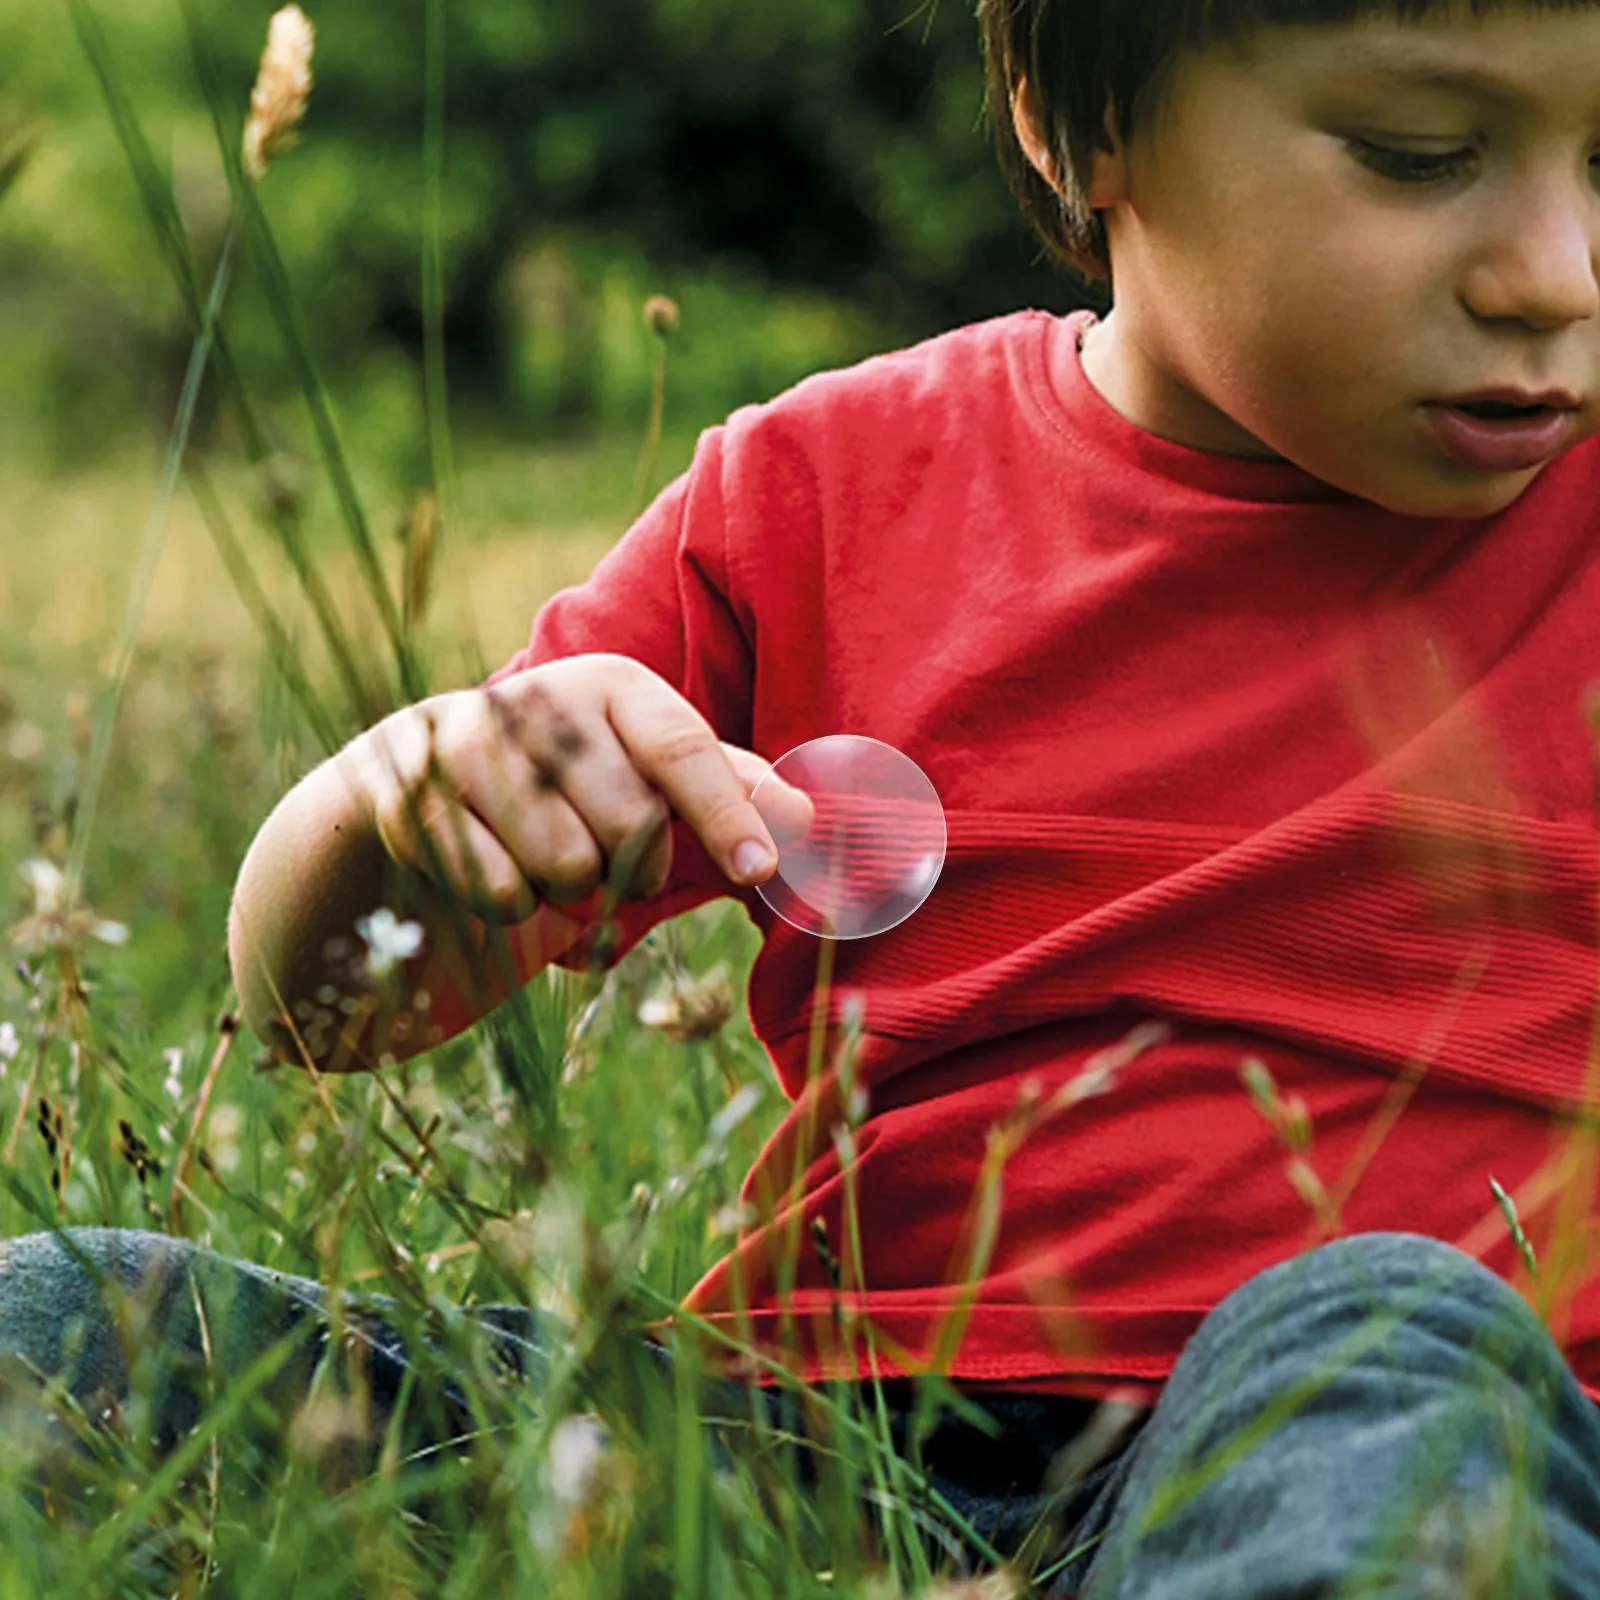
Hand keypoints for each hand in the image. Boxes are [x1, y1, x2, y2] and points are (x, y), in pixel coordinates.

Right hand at [349, 654, 809, 921]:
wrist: (414, 793)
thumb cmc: (565, 794)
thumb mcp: (646, 778)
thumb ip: (728, 790)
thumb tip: (808, 817)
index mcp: (611, 685)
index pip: (682, 748)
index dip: (727, 813)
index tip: (760, 871)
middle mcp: (538, 698)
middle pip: (631, 824)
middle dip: (632, 870)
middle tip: (606, 861)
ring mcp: (466, 742)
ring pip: (565, 867)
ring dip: (569, 895)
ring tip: (545, 864)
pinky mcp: (412, 798)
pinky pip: (501, 893)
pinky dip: (513, 909)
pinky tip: (495, 872)